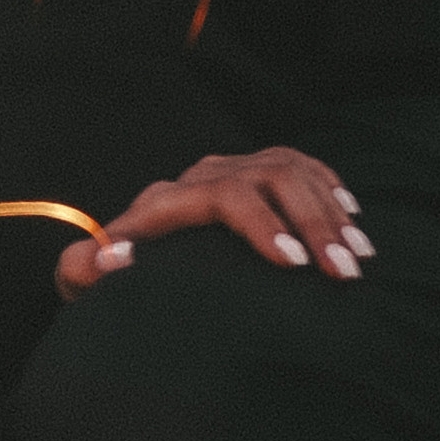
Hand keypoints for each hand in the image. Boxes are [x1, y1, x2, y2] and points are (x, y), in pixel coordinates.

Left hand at [55, 148, 374, 298]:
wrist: (129, 254)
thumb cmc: (113, 276)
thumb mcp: (85, 277)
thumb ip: (81, 271)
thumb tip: (104, 258)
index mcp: (168, 196)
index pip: (222, 196)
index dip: (259, 225)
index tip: (291, 264)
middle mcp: (205, 174)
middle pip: (268, 178)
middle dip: (310, 223)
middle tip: (343, 273)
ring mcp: (235, 167)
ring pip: (292, 170)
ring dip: (329, 212)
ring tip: (359, 259)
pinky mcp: (258, 171)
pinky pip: (302, 164)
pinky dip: (329, 187)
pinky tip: (352, 217)